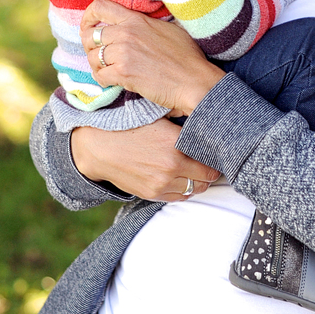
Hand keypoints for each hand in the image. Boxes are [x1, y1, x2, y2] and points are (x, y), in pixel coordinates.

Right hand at [71, 120, 220, 200]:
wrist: (97, 147)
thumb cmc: (128, 126)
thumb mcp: (157, 116)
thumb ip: (182, 119)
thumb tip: (207, 116)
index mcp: (174, 145)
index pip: (211, 160)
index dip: (216, 155)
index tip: (216, 150)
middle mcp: (171, 168)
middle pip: (207, 178)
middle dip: (210, 169)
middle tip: (210, 159)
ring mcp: (161, 184)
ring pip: (195, 190)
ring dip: (199, 181)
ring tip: (196, 168)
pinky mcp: (152, 194)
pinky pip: (179, 197)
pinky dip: (185, 189)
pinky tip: (181, 176)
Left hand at [81, 0, 225, 117]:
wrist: (194, 80)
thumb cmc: (187, 57)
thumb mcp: (167, 29)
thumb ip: (145, 24)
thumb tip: (133, 26)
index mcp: (136, 19)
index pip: (100, 7)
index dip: (88, 17)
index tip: (89, 27)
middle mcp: (126, 32)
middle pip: (90, 35)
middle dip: (89, 47)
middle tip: (98, 55)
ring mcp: (124, 52)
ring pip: (92, 57)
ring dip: (97, 66)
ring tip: (109, 71)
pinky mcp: (123, 73)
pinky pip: (99, 76)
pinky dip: (103, 80)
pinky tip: (114, 81)